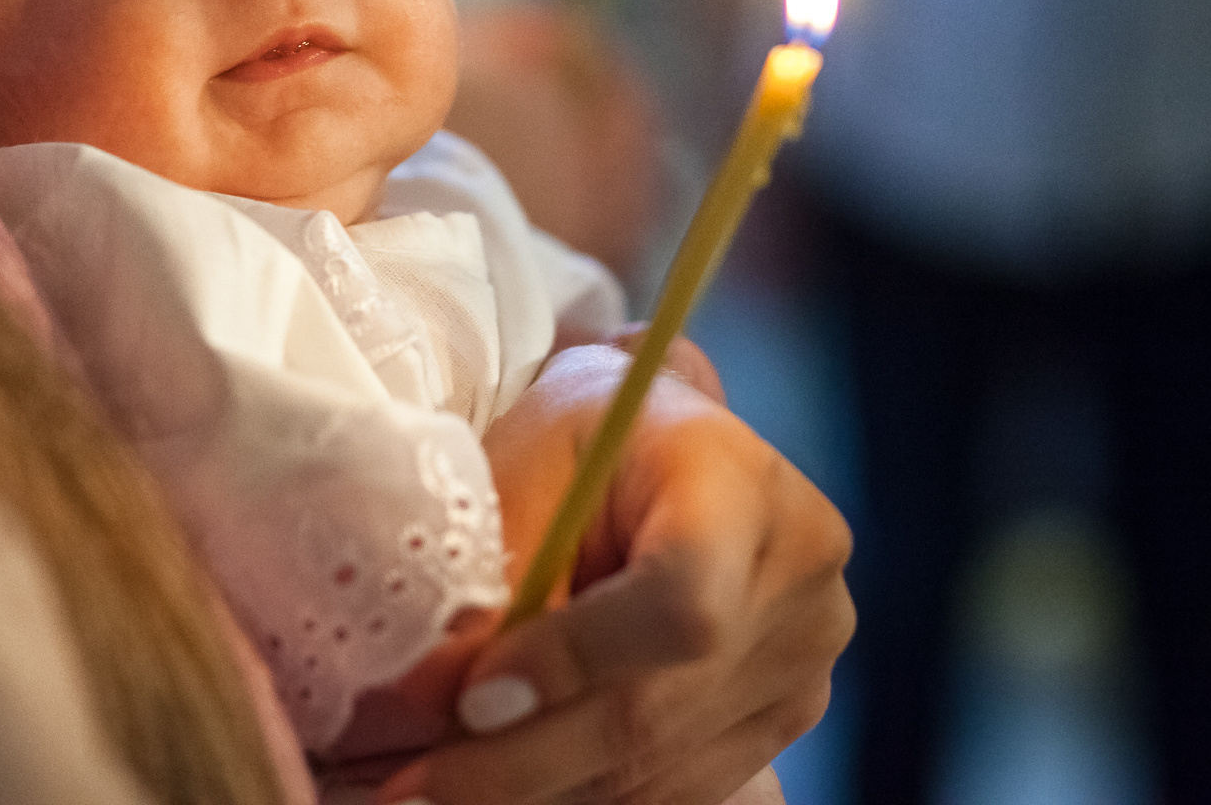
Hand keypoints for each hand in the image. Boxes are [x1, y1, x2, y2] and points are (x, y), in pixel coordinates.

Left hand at [376, 345, 851, 804]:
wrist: (659, 448)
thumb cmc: (583, 441)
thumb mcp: (524, 471)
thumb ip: (487, 579)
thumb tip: (430, 699)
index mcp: (740, 483)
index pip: (681, 602)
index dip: (575, 660)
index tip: (471, 696)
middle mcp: (798, 579)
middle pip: (656, 709)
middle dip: (518, 758)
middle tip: (408, 786)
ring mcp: (802, 662)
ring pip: (655, 771)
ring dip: (532, 791)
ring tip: (426, 789)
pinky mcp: (779, 719)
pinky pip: (670, 788)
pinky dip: (573, 794)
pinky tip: (496, 786)